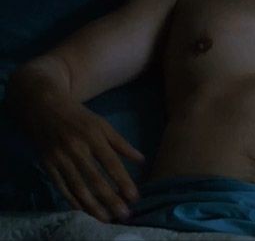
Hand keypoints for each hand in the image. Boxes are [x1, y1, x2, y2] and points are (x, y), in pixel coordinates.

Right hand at [30, 100, 144, 221]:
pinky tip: (83, 210)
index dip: (123, 181)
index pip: (112, 164)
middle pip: (95, 179)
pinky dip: (72, 200)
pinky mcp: (47, 165)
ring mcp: (60, 158)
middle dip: (110, 199)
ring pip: (78, 187)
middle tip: (123, 214)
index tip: (135, 197)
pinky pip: (61, 186)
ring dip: (92, 205)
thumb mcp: (103, 125)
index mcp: (94, 137)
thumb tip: (141, 160)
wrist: (43, 107)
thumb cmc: (79, 117)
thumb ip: (121, 143)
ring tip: (105, 218)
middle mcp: (77, 148)